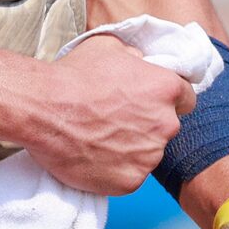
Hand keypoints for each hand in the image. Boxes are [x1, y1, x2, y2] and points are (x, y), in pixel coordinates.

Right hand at [0, 34, 194, 194]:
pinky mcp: (130, 181)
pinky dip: (116, 169)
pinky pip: (129, 175)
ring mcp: (148, 156)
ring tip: (100, 138)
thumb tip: (141, 62)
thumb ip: (136, 57)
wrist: (43, 109)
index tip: (148, 102)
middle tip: (116, 120)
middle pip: (166, 128)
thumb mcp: (110, 47)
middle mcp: (165, 124)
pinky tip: (94, 156)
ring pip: (148, 154)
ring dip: (132, 148)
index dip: (166, 100)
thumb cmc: (74, 75)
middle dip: (147, 124)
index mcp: (167, 89)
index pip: (186, 99)